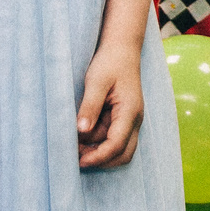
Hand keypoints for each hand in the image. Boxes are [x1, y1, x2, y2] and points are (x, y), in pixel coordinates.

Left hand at [76, 42, 144, 169]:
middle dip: (101, 160)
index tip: (79, 161)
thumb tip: (82, 131)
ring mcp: (130, 120)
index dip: (99, 156)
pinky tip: (81, 136)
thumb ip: (90, 106)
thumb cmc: (110, 62)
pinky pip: (113, 138)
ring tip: (74, 144)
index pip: (117, 144)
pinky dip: (98, 141)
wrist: (122, 49)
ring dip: (98, 150)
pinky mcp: (123, 119)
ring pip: (117, 148)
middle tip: (76, 157)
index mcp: (130, 111)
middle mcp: (134, 120)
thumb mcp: (96, 81)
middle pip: (124, 154)